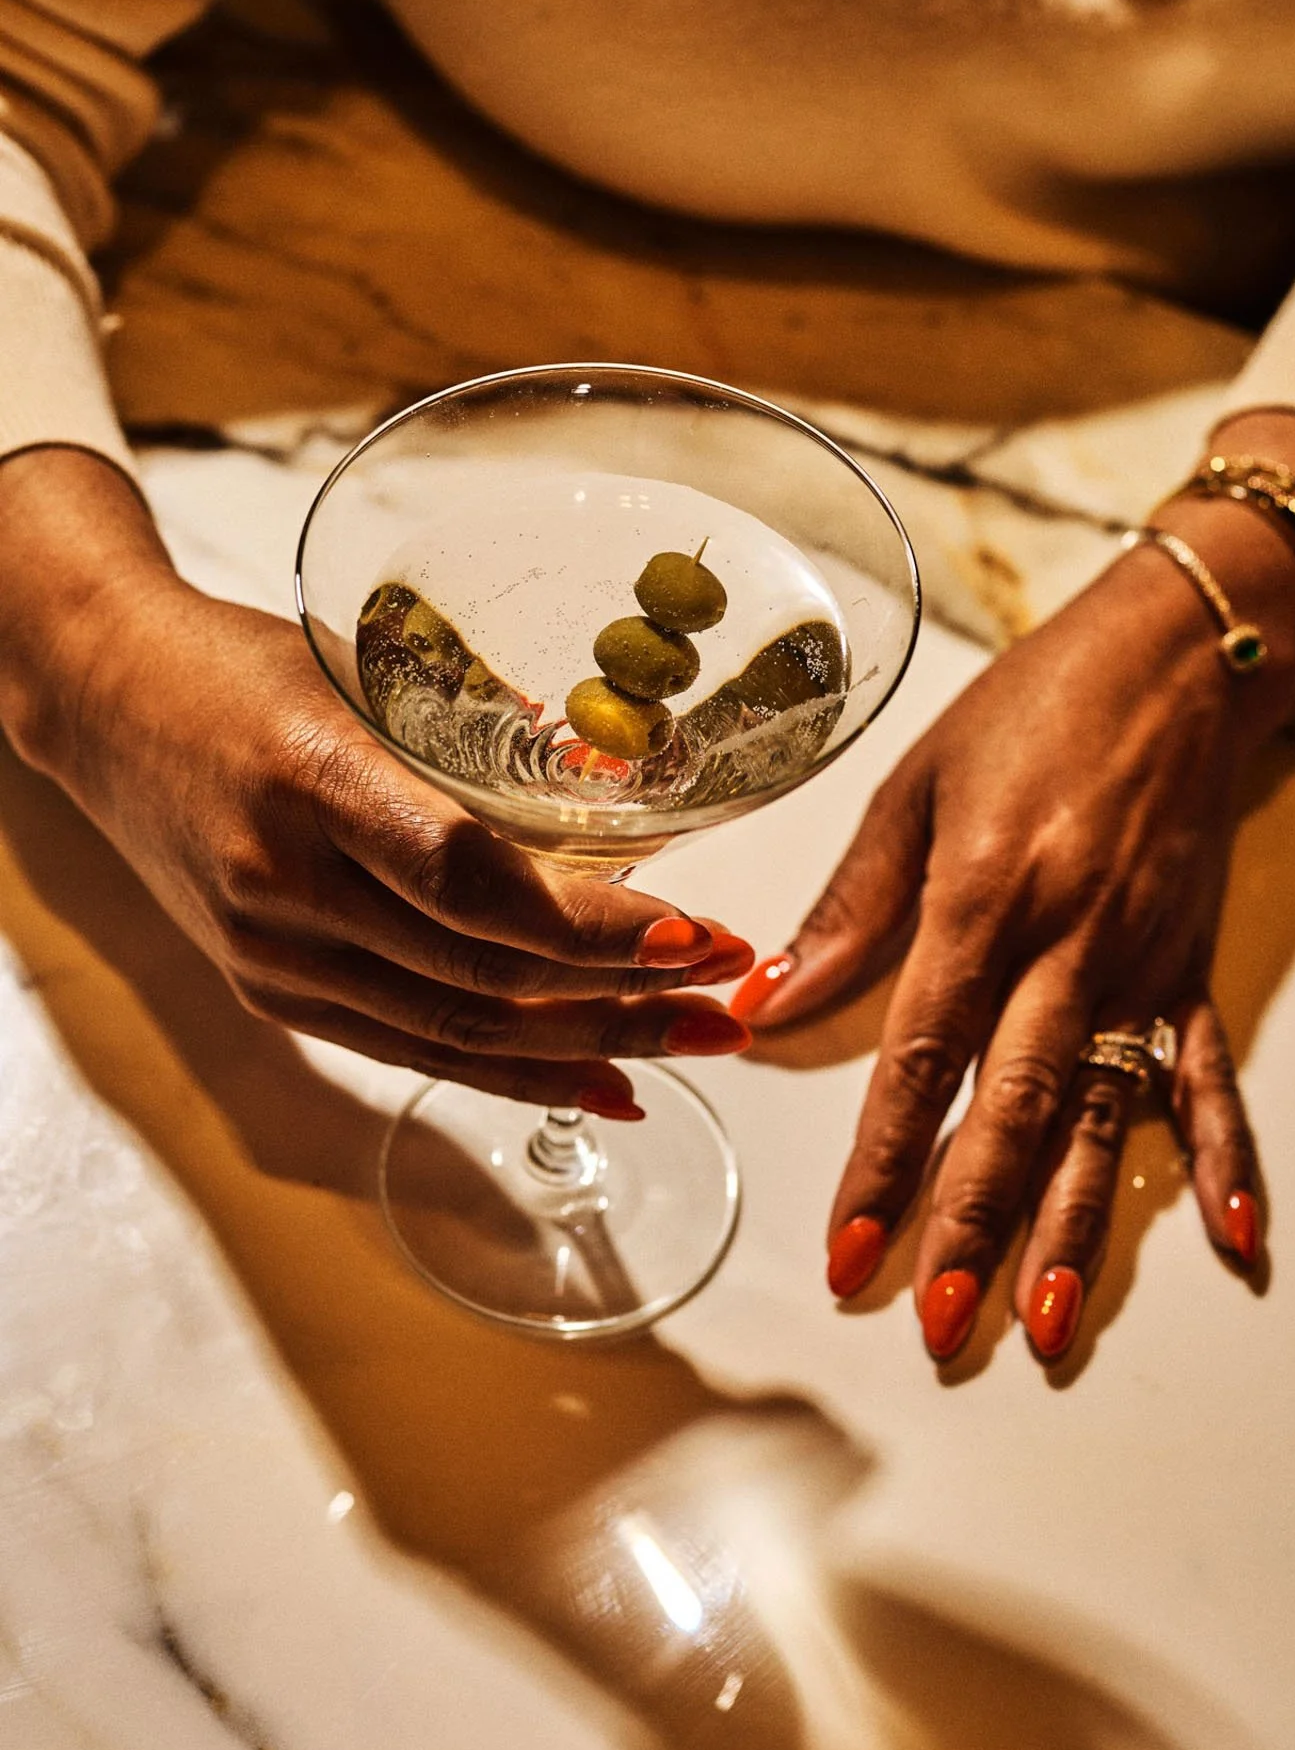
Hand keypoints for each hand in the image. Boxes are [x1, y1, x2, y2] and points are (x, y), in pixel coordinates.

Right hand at [0, 453, 750, 1111]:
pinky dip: (514, 1073)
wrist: (105, 702)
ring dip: (593, 1046)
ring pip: (458, 1030)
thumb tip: (629, 804)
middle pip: (482, 974)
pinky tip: (600, 1083)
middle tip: (735, 994)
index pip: (470, 881)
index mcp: (311, 779)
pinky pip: (412, 1049)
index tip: (699, 933)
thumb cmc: (242, 665)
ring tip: (697, 1043)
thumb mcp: (364, 669)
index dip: (592, 925)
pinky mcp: (271, 991)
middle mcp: (284, 885)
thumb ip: (482, 741)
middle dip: (627, 995)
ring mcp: (271, 954)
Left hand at [734, 476, 1294, 1362]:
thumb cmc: (1032, 709)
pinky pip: (1208, 1073)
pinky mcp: (1192, 966)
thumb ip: (850, 907)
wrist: (1173, 658)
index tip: (852, 1249)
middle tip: (938, 1321)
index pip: (922, 1058)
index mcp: (983, 897)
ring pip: (1105, 1114)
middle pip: (1016, 1107)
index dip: (885, 1163)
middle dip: (974, 1223)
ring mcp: (1142, 963)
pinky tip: (1234, 1238)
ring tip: (1049, 1324)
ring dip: (1077, 1225)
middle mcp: (1069, 943)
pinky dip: (1225, 1155)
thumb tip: (770, 1002)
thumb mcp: (913, 787)